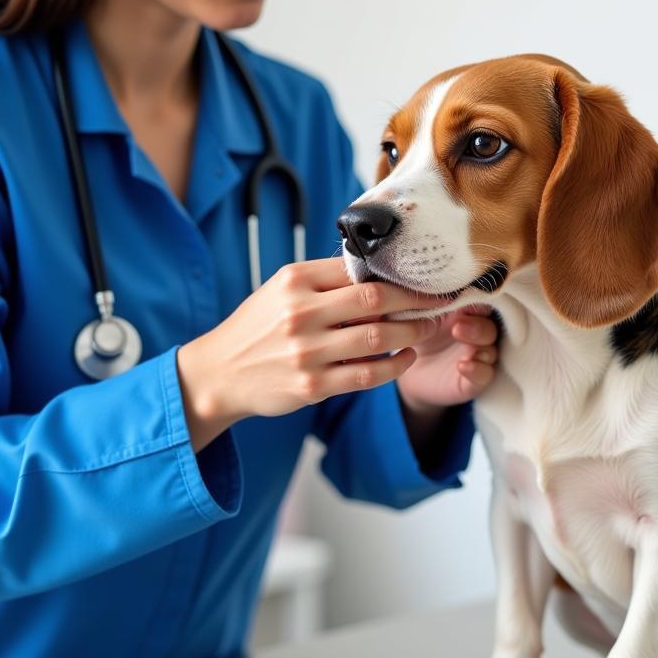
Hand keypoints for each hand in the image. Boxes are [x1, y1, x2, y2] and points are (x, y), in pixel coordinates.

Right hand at [176, 258, 441, 449]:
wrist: (219, 372)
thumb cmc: (257, 327)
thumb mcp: (280, 290)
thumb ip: (324, 280)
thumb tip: (376, 272)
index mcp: (294, 281)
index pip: (357, 270)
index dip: (397, 274)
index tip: (422, 277)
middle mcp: (300, 313)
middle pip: (374, 299)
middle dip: (414, 299)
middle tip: (438, 301)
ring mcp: (307, 352)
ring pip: (377, 337)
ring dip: (412, 332)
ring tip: (427, 329)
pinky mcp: (312, 386)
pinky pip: (367, 374)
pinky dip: (394, 366)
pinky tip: (406, 358)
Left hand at [396, 306, 499, 415]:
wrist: (409, 370)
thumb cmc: (415, 335)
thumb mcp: (415, 319)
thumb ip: (423, 305)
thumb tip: (420, 286)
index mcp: (466, 313)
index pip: (480, 303)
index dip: (476, 299)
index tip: (463, 297)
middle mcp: (477, 333)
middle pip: (489, 326)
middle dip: (476, 324)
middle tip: (457, 325)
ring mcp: (478, 356)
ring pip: (490, 348)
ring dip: (477, 342)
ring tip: (458, 335)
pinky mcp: (476, 379)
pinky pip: (484, 374)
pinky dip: (477, 369)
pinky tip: (463, 366)